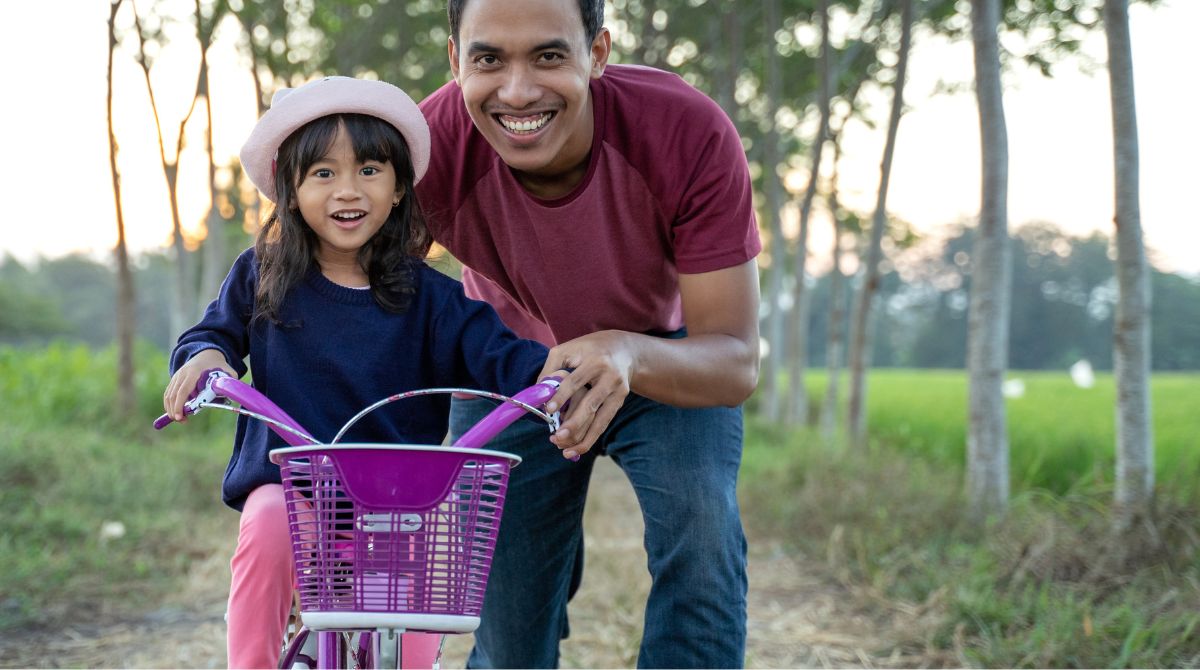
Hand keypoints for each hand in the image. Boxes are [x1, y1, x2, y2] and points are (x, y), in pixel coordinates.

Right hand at [162, 349, 235, 421]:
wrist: (207, 353)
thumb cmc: (219, 365)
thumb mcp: (227, 373)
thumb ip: (228, 384)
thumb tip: (230, 398)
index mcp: (194, 372)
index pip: (183, 390)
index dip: (180, 405)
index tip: (180, 417)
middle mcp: (182, 373)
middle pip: (173, 395)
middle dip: (174, 410)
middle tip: (182, 421)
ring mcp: (177, 376)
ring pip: (168, 395)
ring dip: (171, 409)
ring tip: (181, 419)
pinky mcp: (175, 379)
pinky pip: (169, 393)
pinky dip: (170, 404)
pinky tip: (177, 412)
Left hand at [538, 330, 634, 459]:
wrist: (625, 350)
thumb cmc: (589, 349)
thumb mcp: (568, 349)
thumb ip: (551, 368)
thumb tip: (539, 392)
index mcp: (595, 361)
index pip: (575, 381)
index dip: (562, 396)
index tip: (549, 409)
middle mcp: (609, 377)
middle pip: (591, 404)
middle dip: (574, 423)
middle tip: (557, 437)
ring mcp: (617, 391)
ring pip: (600, 419)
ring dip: (582, 437)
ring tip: (564, 450)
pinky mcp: (619, 401)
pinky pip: (604, 423)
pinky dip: (591, 438)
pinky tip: (577, 449)